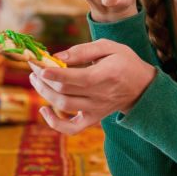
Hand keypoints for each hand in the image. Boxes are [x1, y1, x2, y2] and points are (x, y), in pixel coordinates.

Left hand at [28, 39, 156, 134]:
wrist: (142, 87)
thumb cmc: (124, 62)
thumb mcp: (109, 47)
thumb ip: (83, 50)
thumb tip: (57, 56)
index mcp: (106, 75)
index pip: (75, 78)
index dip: (53, 73)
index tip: (37, 63)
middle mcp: (100, 95)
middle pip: (64, 91)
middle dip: (43, 78)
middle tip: (33, 66)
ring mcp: (96, 110)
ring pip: (63, 106)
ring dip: (44, 93)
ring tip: (35, 79)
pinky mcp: (93, 119)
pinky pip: (72, 128)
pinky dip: (54, 123)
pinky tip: (44, 110)